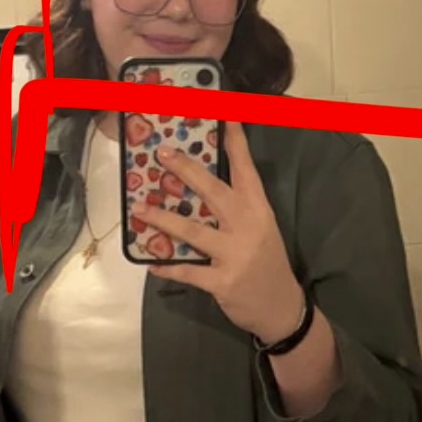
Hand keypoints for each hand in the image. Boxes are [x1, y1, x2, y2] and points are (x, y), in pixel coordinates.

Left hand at [135, 119, 304, 343]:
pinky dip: (168, 267)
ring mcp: (235, 254)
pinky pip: (189, 271)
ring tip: (139, 209)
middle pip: (213, 192)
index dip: (235, 143)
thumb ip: (236, 209)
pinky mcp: (223, 281)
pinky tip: (150, 263)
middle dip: (186, 171)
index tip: (225, 114)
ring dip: (163, 220)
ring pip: (193, 231)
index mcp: (259, 209)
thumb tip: (198, 187)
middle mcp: (248, 226)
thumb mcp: (260, 229)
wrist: (281, 308)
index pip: (246, 170)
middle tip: (162, 154)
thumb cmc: (266, 263)